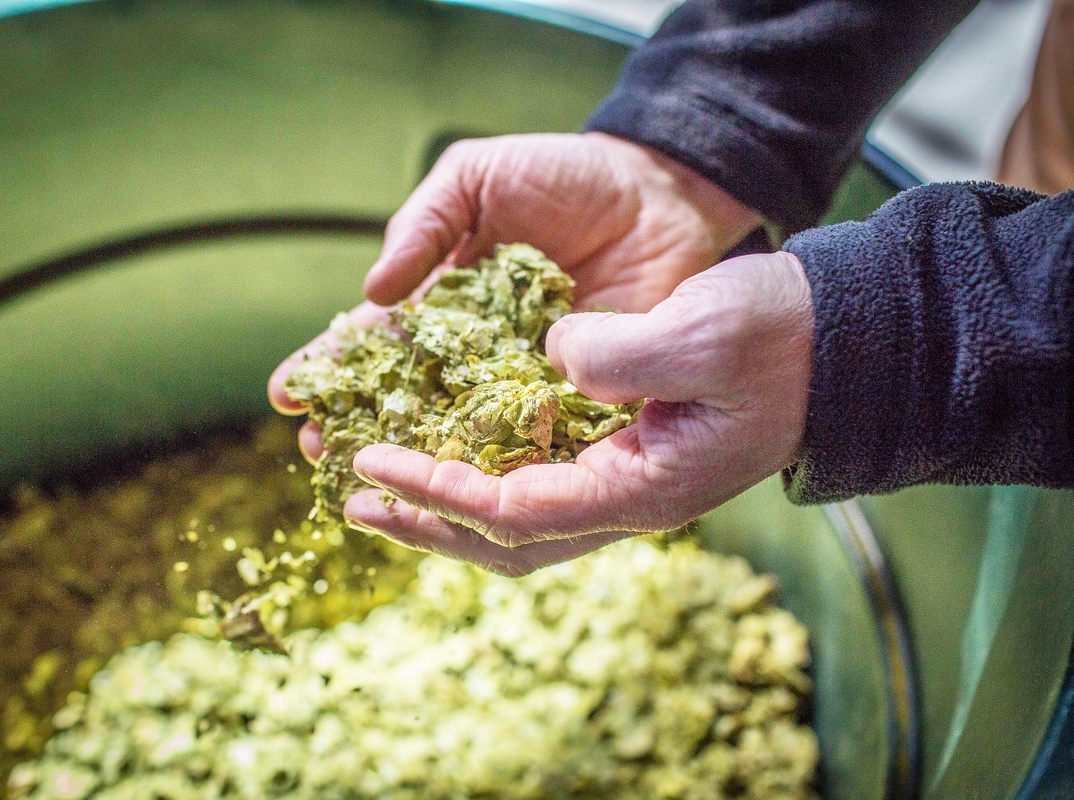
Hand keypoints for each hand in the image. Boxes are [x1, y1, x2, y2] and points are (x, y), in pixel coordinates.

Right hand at [268, 132, 760, 459]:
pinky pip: (533, 435)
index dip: (332, 366)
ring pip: (460, 429)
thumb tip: (372, 289)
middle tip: (318, 457)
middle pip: (405, 397)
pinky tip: (468, 491)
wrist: (657, 189)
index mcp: (442, 297)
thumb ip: (422, 224)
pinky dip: (502, 464)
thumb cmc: (562, 175)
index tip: (288, 396)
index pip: (375, 339)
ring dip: (418, 461)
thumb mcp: (475, 179)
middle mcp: (474, 348)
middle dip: (360, 426)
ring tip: (374, 486)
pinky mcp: (575, 397)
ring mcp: (522, 378)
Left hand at [342, 252, 813, 575]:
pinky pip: (535, 483)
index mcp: (644, 488)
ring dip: (445, 506)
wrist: (835, 339)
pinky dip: (479, 474)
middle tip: (355, 497)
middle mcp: (627, 499)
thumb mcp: (703, 332)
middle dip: (427, 520)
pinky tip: (444, 449)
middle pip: (506, 538)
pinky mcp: (621, 453)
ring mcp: (625, 481)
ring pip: (517, 520)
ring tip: (379, 486)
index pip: (518, 510)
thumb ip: (620, 355)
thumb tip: (552, 357)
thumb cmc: (781, 336)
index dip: (439, 489)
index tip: (376, 460)